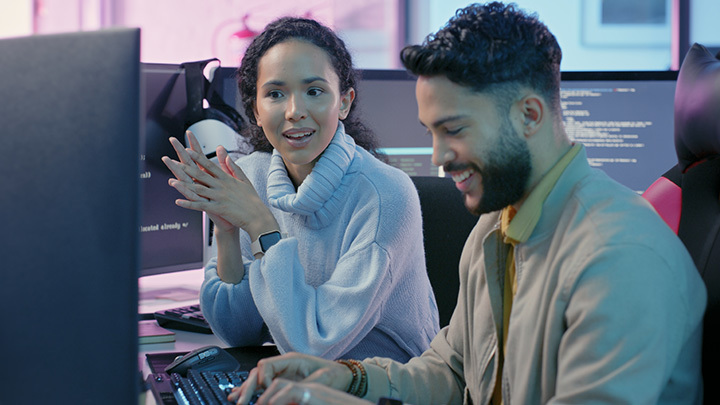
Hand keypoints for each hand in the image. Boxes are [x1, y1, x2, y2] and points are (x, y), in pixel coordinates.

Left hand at [161, 131, 278, 238]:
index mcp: (227, 178)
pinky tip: (178, 202)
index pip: (210, 165)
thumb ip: (233, 167)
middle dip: (186, 168)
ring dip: (184, 185)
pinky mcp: (219, 208)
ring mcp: (220, 197)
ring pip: (198, 189)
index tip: (188, 149)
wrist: (258, 216)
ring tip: (171, 181)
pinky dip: (189, 204)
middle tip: (173, 161)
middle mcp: (222, 186)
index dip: (198, 157)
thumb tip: (226, 155)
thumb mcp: (244, 180)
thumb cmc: (252, 200)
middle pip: (201, 175)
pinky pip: (201, 206)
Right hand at [229, 352, 353, 403]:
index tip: (265, 392)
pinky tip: (240, 395)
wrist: (342, 374)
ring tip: (234, 399)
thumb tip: (286, 394)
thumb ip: (301, 387)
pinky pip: (263, 384)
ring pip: (257, 378)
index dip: (262, 379)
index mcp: (292, 360)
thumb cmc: (333, 375)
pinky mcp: (282, 380)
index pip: (266, 365)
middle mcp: (284, 364)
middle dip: (248, 386)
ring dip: (246, 389)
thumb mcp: (319, 381)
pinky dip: (252, 390)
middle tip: (241, 401)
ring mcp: (282, 371)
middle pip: (258, 372)